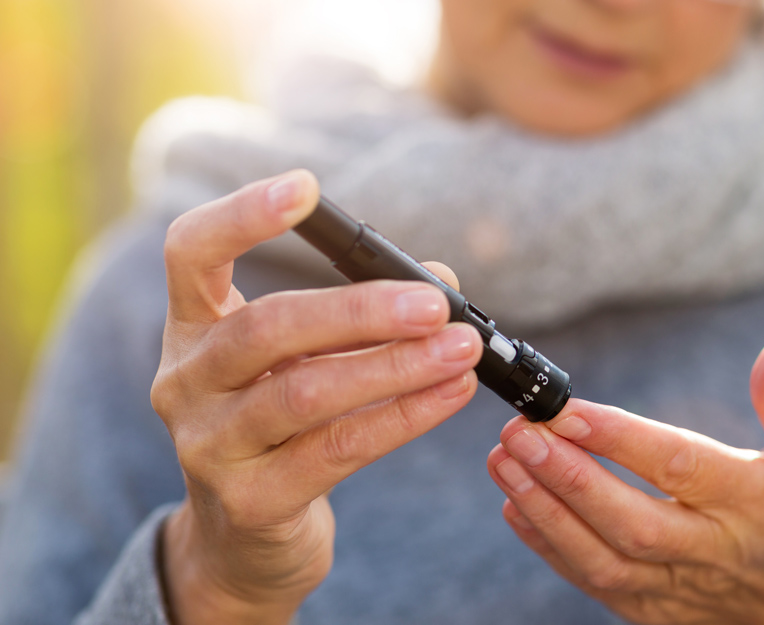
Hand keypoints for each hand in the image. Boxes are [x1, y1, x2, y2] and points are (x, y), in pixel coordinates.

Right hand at [151, 170, 481, 624]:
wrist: (245, 539)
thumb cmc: (285, 426)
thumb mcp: (310, 360)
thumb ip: (364, 317)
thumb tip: (445, 282)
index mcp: (192, 328)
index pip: (190, 252)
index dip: (241, 216)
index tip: (306, 187)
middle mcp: (184, 382)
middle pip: (267, 328)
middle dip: (360, 311)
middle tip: (435, 304)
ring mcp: (209, 446)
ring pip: (306, 393)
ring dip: (396, 367)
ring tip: (461, 349)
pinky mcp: (250, 501)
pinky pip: (337, 449)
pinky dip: (404, 417)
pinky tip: (450, 394)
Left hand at [487, 339, 763, 624]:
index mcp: (754, 504)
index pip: (678, 467)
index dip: (620, 438)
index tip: (566, 408)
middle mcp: (714, 553)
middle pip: (630, 522)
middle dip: (567, 478)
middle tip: (517, 433)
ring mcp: (682, 591)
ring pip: (603, 560)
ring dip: (546, 512)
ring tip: (503, 461)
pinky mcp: (657, 613)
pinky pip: (595, 584)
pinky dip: (550, 547)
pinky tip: (517, 504)